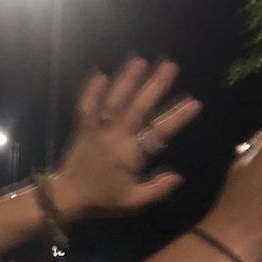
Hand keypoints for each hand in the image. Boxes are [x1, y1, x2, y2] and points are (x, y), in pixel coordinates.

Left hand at [51, 58, 201, 217]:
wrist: (66, 197)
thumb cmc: (102, 200)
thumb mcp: (132, 202)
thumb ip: (156, 189)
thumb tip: (177, 177)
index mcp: (130, 155)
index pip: (159, 132)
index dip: (177, 117)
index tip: (194, 103)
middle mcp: (115, 137)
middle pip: (138, 107)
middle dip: (154, 85)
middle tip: (170, 65)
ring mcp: (97, 130)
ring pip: (113, 101)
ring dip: (126, 80)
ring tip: (139, 60)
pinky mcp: (83, 129)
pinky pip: (86, 107)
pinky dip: (91, 91)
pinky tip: (99, 74)